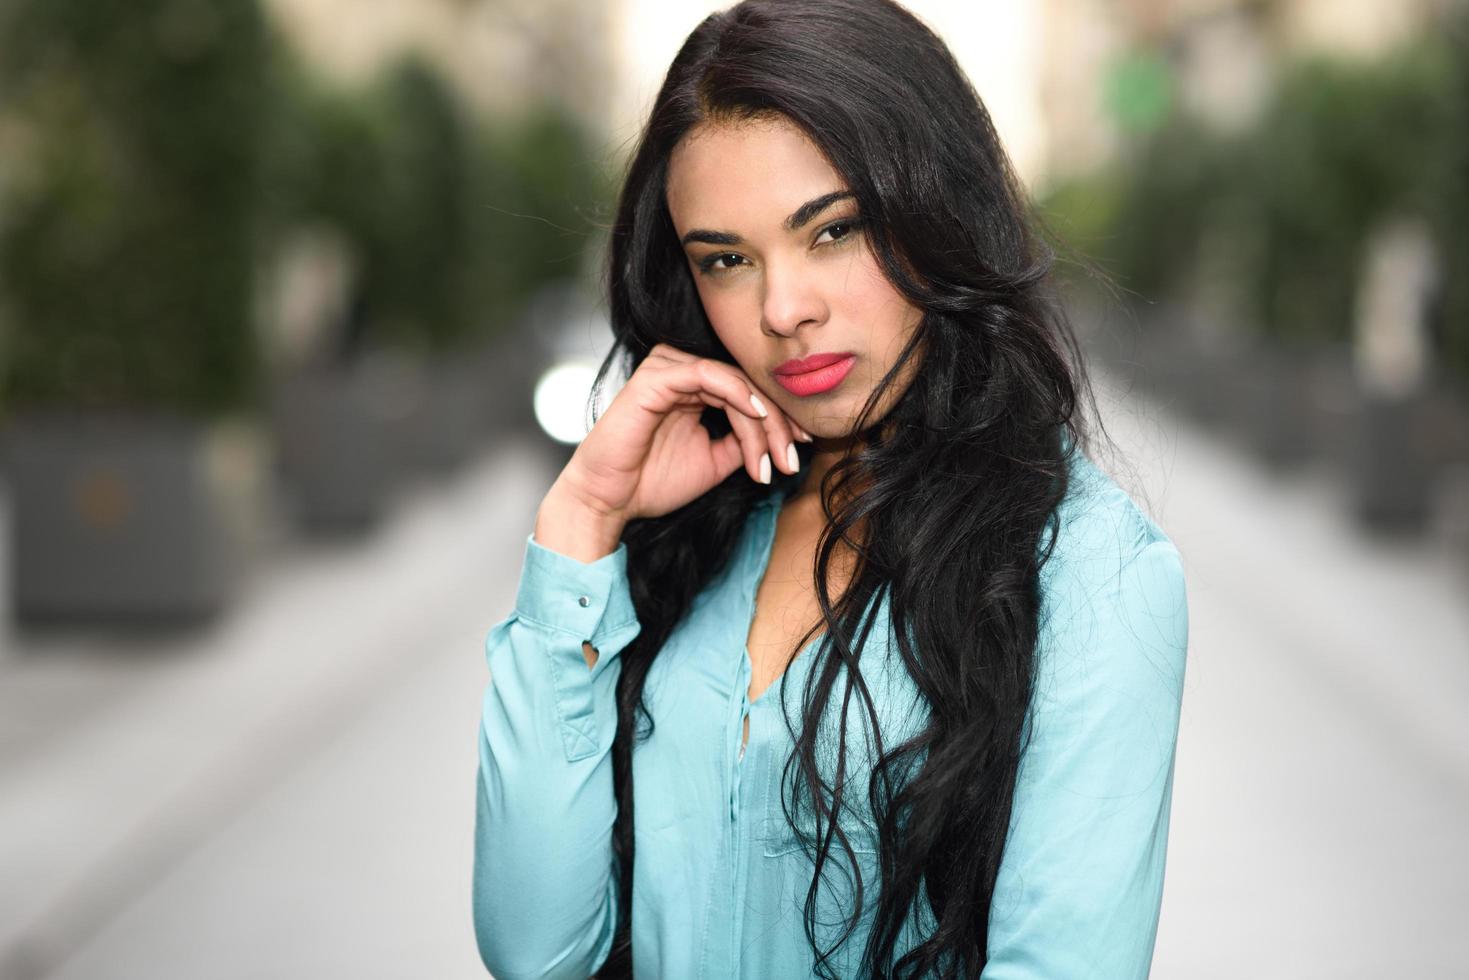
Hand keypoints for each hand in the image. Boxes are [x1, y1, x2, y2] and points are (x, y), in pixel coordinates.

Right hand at [552, 343, 809, 526]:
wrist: (609, 501)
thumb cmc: (653, 481)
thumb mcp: (715, 462)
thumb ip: (743, 441)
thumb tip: (783, 435)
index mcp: (693, 388)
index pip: (748, 391)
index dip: (781, 418)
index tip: (805, 447)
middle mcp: (681, 371)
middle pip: (746, 384)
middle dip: (778, 423)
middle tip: (793, 458)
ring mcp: (667, 370)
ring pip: (733, 381)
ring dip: (762, 419)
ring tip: (776, 454)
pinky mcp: (655, 377)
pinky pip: (707, 375)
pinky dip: (736, 393)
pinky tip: (756, 416)